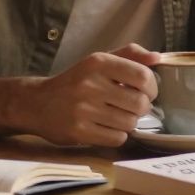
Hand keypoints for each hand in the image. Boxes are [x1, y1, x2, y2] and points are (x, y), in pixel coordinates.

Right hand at [29, 43, 160, 147]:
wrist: (37, 103)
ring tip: (114, 116)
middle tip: (130, 106)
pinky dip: (116, 135)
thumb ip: (128, 56)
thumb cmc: (75, 82)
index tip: (145, 91)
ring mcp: (83, 109)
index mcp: (97, 62)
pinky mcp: (79, 131)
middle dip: (141, 108)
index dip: (152, 88)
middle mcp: (90, 83)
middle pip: (140, 103)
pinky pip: (117, 138)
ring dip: (127, 122)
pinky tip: (105, 127)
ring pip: (130, 123)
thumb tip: (157, 58)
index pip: (143, 76)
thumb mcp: (97, 61)